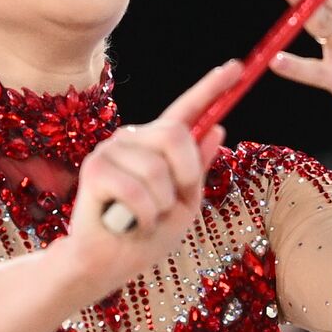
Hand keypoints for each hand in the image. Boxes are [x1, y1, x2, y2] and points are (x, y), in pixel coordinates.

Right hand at [63, 60, 241, 282]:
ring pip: (158, 170)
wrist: (107, 264)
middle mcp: (131, 139)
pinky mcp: (95, 170)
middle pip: (176, 134)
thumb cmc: (146, 235)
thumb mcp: (184, 204)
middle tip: (171, 202)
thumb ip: (197, 169)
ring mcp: (110, 151)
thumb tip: (218, 129)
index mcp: (155, 145)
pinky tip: (129, 222)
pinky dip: (144, 216)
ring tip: (143, 217)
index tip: (236, 68)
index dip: (211, 88)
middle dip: (185, 175)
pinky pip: (139, 192)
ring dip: (161, 206)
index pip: (186, 110)